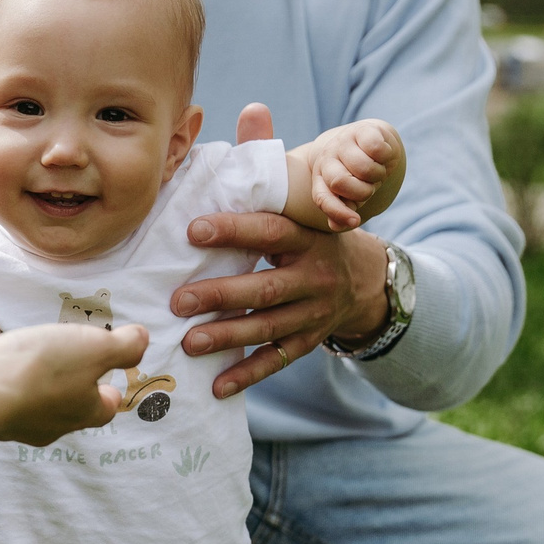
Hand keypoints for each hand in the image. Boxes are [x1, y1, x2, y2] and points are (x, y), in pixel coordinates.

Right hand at [0, 321, 147, 446]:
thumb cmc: (43, 369)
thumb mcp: (96, 347)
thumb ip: (124, 345)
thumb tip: (142, 340)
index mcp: (83, 412)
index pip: (106, 408)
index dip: (110, 393)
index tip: (110, 381)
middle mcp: (51, 426)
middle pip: (70, 411)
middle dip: (73, 392)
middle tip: (73, 368)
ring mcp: (15, 422)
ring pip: (35, 407)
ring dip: (37, 388)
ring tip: (34, 361)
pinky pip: (3, 397)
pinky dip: (6, 384)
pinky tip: (1, 366)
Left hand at [174, 212, 391, 395]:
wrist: (364, 279)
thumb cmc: (312, 240)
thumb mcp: (302, 215)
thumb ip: (266, 196)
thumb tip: (229, 156)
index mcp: (308, 239)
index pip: (270, 232)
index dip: (234, 230)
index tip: (193, 230)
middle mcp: (314, 278)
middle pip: (266, 289)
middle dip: (221, 296)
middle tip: (179, 301)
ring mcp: (314, 313)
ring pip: (268, 327)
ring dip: (227, 337)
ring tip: (190, 342)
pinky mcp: (308, 341)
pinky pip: (276, 360)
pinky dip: (247, 374)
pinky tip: (217, 386)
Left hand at [298, 119, 404, 229]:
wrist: (372, 140)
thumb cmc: (360, 174)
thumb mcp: (351, 194)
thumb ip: (342, 209)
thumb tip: (335, 226)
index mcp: (321, 178)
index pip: (322, 197)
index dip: (337, 212)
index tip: (356, 221)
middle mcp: (327, 159)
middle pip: (339, 182)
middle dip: (363, 191)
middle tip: (370, 186)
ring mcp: (342, 142)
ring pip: (363, 168)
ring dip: (378, 174)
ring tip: (377, 170)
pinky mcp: (361, 129)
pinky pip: (376, 149)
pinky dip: (385, 156)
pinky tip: (383, 154)